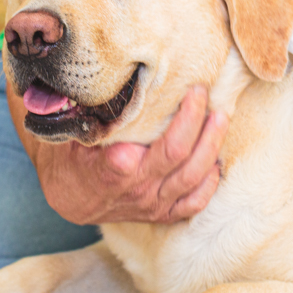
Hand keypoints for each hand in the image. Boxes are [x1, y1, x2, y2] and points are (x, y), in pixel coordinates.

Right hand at [11, 84, 228, 224]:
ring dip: (211, 144)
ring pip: (193, 177)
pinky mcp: (163, 213)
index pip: (141, 149)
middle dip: (194, 120)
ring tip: (220, 116)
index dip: (168, 122)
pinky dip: (210, 181)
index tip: (183, 90)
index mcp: (111, 169)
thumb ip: (93, 113)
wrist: (71, 197)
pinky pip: (195, 202)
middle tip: (201, 92)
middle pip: (176, 155)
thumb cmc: (75, 155)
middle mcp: (135, 189)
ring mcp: (152, 204)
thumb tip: (110, 79)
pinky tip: (216, 157)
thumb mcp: (74, 132)